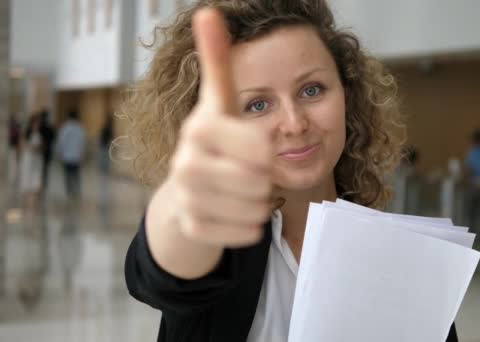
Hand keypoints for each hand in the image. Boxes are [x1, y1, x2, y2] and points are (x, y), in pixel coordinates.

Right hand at [167, 9, 272, 247]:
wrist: (186, 189)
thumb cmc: (214, 141)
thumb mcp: (220, 102)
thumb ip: (218, 61)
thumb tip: (209, 11)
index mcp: (198, 127)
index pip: (260, 147)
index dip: (267, 151)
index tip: (257, 148)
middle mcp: (185, 162)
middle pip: (259, 181)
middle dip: (264, 179)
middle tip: (249, 174)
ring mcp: (186, 197)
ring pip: (254, 209)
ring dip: (260, 203)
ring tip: (245, 192)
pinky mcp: (192, 226)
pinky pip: (244, 232)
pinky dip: (251, 226)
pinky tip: (238, 213)